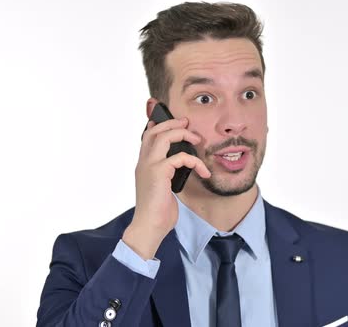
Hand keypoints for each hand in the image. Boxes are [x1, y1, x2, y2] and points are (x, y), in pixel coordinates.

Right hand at [122, 117, 210, 258]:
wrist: (149, 226)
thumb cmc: (158, 212)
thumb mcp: (163, 189)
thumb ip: (168, 175)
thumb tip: (180, 168)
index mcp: (143, 166)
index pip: (146, 138)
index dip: (157, 126)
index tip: (169, 120)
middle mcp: (143, 163)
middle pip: (154, 131)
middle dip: (172, 123)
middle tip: (187, 122)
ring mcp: (149, 166)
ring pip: (163, 137)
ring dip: (182, 134)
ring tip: (197, 139)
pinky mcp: (159, 172)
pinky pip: (180, 157)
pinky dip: (195, 161)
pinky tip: (203, 171)